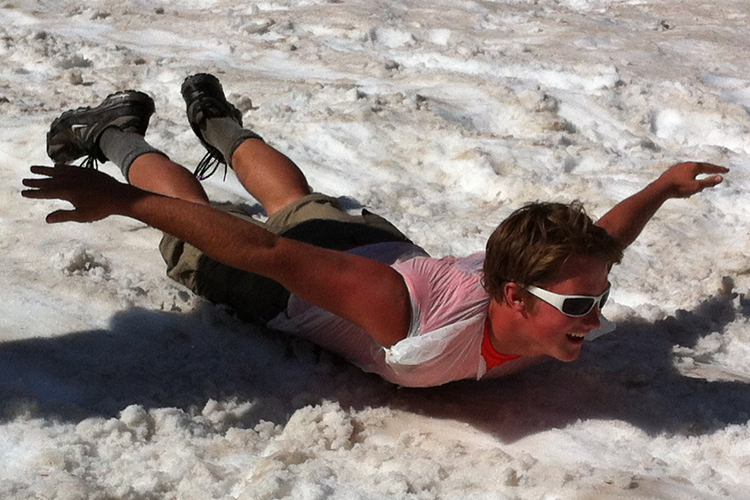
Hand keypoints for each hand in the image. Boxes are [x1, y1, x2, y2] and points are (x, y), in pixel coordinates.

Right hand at [22, 164, 136, 222]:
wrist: (119, 196)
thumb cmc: (101, 208)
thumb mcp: (82, 216)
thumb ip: (64, 215)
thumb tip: (47, 219)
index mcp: (68, 192)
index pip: (46, 192)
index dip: (34, 193)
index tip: (24, 193)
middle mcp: (71, 180)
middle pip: (49, 180)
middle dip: (36, 181)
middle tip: (24, 180)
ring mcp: (79, 174)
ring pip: (58, 171)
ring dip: (45, 170)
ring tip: (34, 168)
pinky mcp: (86, 171)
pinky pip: (69, 168)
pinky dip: (60, 167)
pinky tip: (55, 167)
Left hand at [657, 162, 728, 198]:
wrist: (660, 188)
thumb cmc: (678, 188)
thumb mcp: (696, 186)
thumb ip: (709, 182)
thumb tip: (720, 178)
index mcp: (694, 166)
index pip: (710, 167)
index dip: (718, 170)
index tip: (726, 171)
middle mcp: (686, 164)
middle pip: (701, 166)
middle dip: (710, 169)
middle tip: (718, 170)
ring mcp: (678, 167)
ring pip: (692, 169)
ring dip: (700, 171)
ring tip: (705, 173)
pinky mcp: (671, 172)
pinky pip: (684, 172)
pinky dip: (690, 174)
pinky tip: (689, 178)